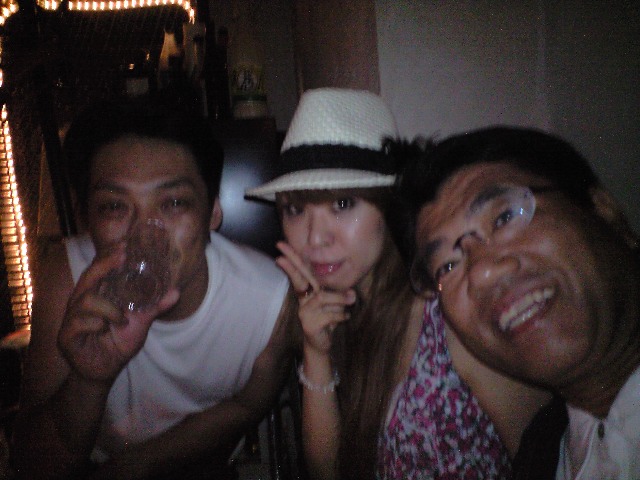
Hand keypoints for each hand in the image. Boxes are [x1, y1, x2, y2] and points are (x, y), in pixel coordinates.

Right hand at [58, 245, 179, 383]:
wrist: (105, 370)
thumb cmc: (119, 341)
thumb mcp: (141, 322)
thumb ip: (155, 306)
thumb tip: (176, 291)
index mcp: (97, 293)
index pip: (99, 268)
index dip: (110, 255)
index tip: (126, 244)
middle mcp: (81, 301)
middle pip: (89, 275)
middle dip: (106, 264)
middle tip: (123, 257)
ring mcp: (72, 317)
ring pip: (86, 299)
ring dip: (108, 307)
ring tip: (121, 319)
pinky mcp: (66, 334)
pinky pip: (79, 321)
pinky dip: (97, 323)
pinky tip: (104, 330)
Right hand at [276, 241, 354, 354]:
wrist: (322, 344)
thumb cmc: (328, 320)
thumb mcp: (334, 303)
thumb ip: (339, 295)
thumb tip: (352, 294)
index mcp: (308, 293)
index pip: (300, 273)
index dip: (292, 260)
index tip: (280, 246)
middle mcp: (303, 301)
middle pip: (299, 278)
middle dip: (291, 264)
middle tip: (279, 254)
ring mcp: (304, 313)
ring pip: (322, 297)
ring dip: (339, 299)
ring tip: (351, 300)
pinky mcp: (310, 325)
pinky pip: (330, 314)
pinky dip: (341, 315)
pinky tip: (345, 317)